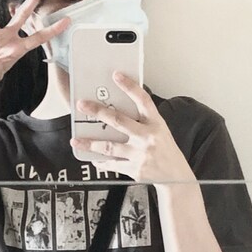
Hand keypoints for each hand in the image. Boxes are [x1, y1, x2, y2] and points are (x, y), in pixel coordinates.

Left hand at [71, 73, 193, 182]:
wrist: (176, 176)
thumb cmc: (165, 149)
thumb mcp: (160, 130)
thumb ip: (142, 121)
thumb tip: (117, 110)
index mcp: (156, 123)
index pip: (143, 99)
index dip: (129, 86)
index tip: (116, 75)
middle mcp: (148, 137)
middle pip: (119, 121)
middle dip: (98, 111)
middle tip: (82, 105)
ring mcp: (140, 154)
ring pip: (110, 146)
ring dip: (90, 144)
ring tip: (75, 140)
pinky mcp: (135, 169)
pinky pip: (113, 164)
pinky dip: (101, 162)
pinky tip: (93, 159)